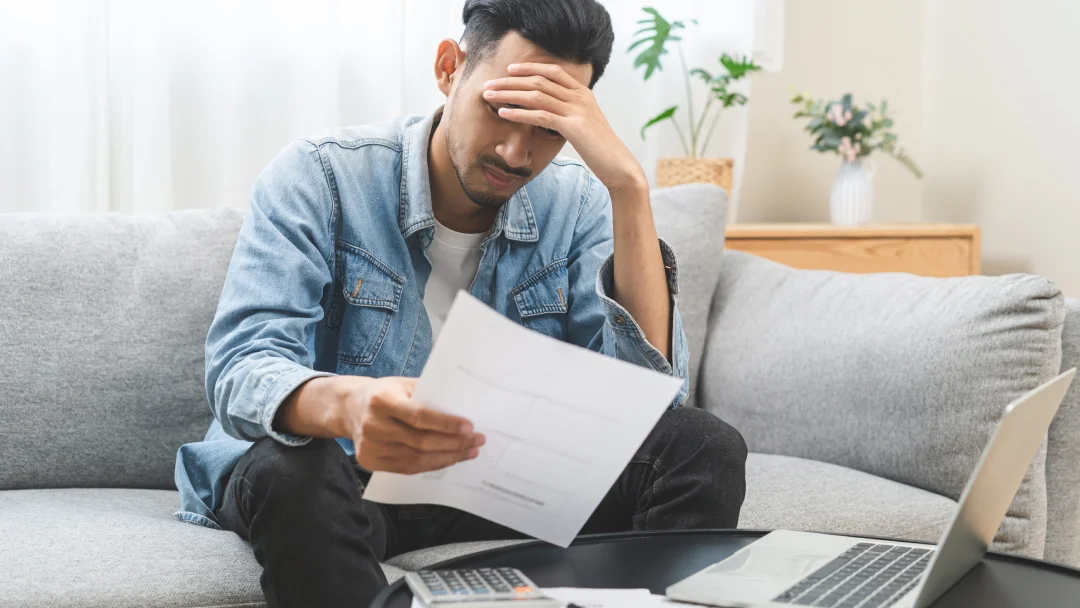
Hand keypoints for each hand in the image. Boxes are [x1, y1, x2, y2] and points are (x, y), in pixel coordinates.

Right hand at [344, 377, 484, 474]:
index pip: (419, 416)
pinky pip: (407, 468)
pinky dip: (432, 465)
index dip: (446, 423)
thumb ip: (428, 394)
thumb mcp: (403, 384)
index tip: (470, 426)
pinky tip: (450, 459)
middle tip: (478, 440)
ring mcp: (370, 446)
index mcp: (382, 400)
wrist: (349, 407)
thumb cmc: (384, 393)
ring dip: (448, 457)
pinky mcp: (370, 461)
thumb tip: (463, 405)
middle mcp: (373, 425)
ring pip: (416, 459)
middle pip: (420, 441)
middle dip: (454, 443)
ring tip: (469, 451)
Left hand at [484, 63, 646, 194]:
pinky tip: (503, 113)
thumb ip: (570, 113)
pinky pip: (540, 115)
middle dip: (511, 81)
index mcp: (583, 93)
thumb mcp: (586, 124)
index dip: (529, 68)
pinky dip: (519, 112)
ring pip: (536, 95)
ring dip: (508, 93)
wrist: (619, 165)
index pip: (553, 71)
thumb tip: (551, 114)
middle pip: (539, 81)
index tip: (510, 69)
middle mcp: (580, 97)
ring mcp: (577, 110)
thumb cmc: (600, 149)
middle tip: (489, 84)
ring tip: (489, 95)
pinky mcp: (573, 127)